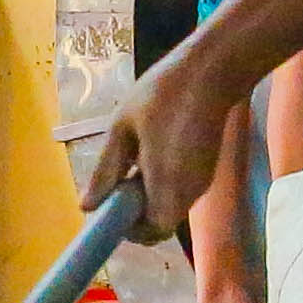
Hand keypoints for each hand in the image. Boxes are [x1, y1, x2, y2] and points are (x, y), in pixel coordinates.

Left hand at [80, 44, 242, 241]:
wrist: (214, 70)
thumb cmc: (163, 93)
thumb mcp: (122, 128)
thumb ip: (105, 171)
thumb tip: (87, 206)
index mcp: (166, 186)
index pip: (151, 232)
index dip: (130, 229)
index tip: (113, 206)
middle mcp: (189, 192)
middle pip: (161, 221)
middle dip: (137, 210)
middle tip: (121, 175)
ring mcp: (202, 181)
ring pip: (171, 205)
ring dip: (150, 193)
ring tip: (138, 154)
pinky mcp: (208, 169)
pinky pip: (181, 189)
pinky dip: (164, 181)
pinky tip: (157, 147)